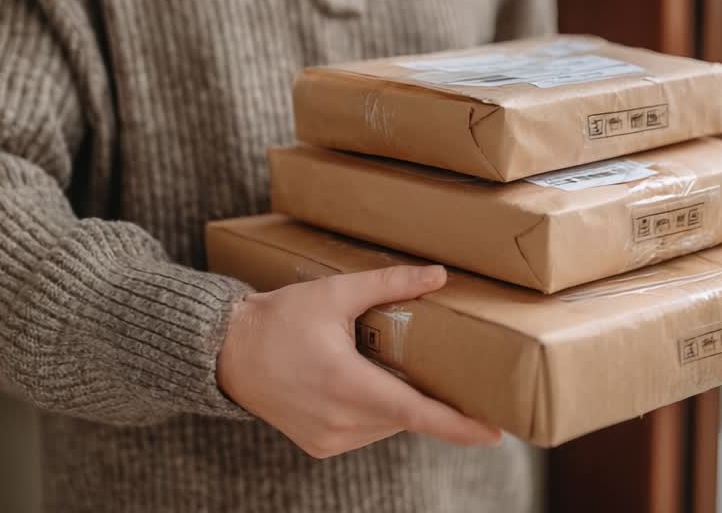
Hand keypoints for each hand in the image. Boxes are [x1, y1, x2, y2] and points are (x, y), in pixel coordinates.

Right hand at [217, 264, 501, 457]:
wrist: (227, 353)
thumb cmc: (280, 318)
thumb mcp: (335, 294)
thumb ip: (390, 284)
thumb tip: (439, 275)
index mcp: (347, 384)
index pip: (417, 413)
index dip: (459, 426)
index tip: (495, 432)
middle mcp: (340, 420)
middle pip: (405, 413)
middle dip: (423, 393)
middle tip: (432, 365)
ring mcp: (329, 439)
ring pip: (386, 424)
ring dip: (395, 401)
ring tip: (377, 365)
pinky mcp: (320, 446)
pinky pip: (365, 432)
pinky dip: (373, 411)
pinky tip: (359, 382)